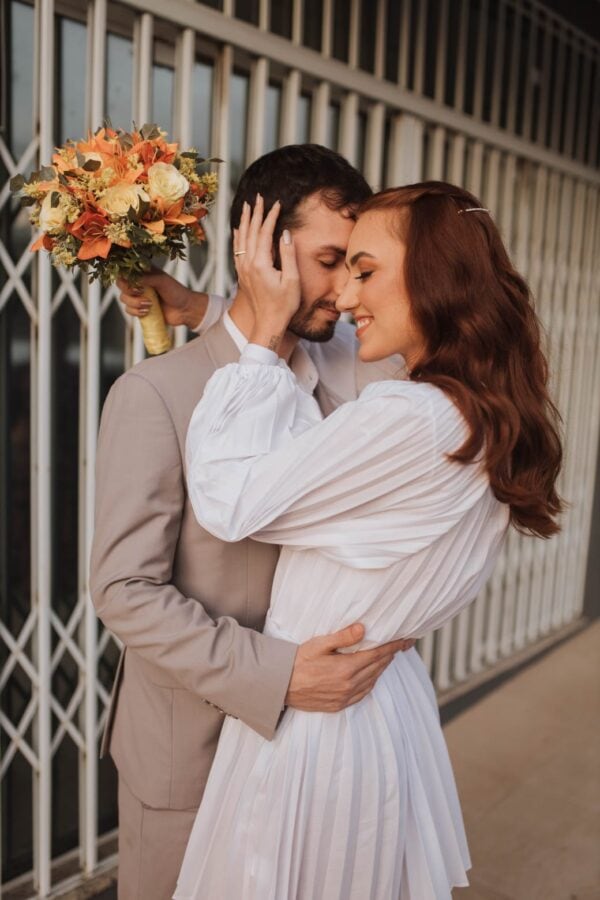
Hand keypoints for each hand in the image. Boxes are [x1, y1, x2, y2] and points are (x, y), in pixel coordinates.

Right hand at [116, 269, 208, 330]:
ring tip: (150, 304)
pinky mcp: (139, 309)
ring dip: (134, 302)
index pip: (125, 270)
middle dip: (129, 290)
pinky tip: (147, 312)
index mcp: (143, 272)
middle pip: (120, 284)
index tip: (135, 281)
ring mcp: (138, 296)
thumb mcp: (162, 280)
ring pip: (123, 298)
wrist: (185, 310)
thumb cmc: (176, 291)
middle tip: (141, 292)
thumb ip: (146, 278)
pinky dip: (136, 311)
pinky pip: (128, 310)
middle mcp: (139, 283)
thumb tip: (132, 279)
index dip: (125, 275)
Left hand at [233, 194, 300, 352]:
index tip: (277, 203)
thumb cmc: (284, 305)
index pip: (264, 232)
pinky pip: (237, 250)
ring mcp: (242, 269)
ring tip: (247, 207)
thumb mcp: (292, 280)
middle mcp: (248, 264)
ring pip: (241, 239)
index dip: (271, 216)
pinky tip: (238, 229)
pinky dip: (238, 236)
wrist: (268, 324)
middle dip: (255, 213)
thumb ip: (288, 255)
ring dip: (245, 221)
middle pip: (250, 232)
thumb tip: (284, 233)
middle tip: (259, 197)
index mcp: (260, 263)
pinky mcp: (242, 274)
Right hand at [285, 623, 415, 711]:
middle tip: (401, 645)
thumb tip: (363, 629)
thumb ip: (343, 637)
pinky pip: (363, 693)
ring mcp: (344, 697)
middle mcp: (348, 685)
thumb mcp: (319, 644)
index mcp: (345, 668)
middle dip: (390, 655)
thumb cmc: (297, 661)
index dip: (393, 647)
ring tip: (387, 657)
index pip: (377, 655)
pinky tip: (371, 675)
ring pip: (372, 680)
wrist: (280, 686)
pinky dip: (371, 682)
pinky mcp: (339, 705)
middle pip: (377, 668)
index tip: (406, 640)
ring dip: (381, 668)